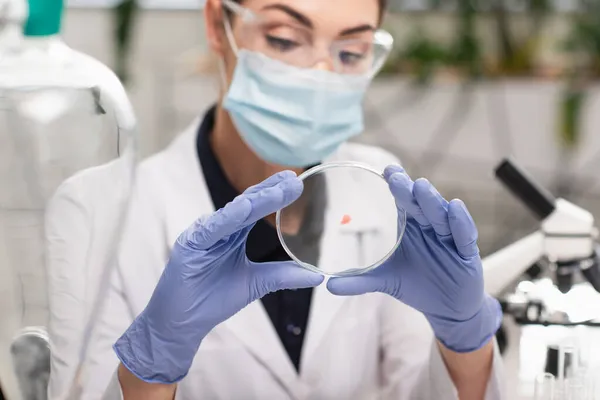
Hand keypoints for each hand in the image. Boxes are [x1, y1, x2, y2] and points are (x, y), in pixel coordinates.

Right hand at [114, 171, 323, 383]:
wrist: (183, 322)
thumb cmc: (213, 299)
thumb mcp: (257, 283)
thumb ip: (283, 275)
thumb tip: (318, 275)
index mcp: (233, 233)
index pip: (256, 208)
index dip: (275, 194)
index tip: (296, 182)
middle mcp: (219, 228)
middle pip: (247, 204)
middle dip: (271, 191)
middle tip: (294, 179)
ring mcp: (203, 234)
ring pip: (233, 213)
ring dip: (256, 201)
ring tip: (278, 191)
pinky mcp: (190, 245)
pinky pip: (211, 229)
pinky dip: (227, 218)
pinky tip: (243, 209)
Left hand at [327, 165, 500, 352]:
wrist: (447, 310)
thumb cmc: (419, 286)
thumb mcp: (386, 282)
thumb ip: (359, 281)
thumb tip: (329, 286)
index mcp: (413, 227)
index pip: (404, 202)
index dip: (397, 186)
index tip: (386, 172)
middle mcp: (431, 227)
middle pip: (421, 204)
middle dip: (409, 190)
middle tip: (397, 178)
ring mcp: (450, 238)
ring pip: (441, 215)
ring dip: (432, 201)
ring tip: (421, 187)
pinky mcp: (468, 253)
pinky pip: (464, 235)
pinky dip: (459, 221)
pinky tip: (454, 207)